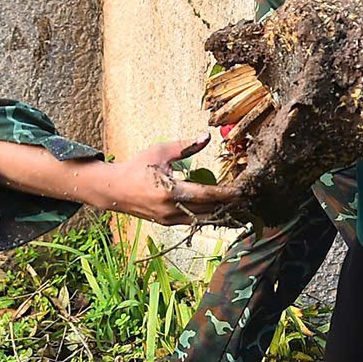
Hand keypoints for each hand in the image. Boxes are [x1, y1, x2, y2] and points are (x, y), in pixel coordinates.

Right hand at [90, 136, 238, 224]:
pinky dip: (208, 217)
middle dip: (229, 205)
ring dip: (221, 214)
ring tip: (240, 208)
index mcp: (170, 192)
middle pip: (208, 211)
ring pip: (202, 220)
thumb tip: (206, 137)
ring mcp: (169, 220)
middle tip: (248, 199)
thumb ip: (184, 146)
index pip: (206, 195)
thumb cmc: (136, 167)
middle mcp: (171, 210)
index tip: (242, 190)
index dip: (226, 194)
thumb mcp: (159, 152)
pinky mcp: (167, 223)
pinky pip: (193, 222)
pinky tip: (220, 212)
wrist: (114, 190)